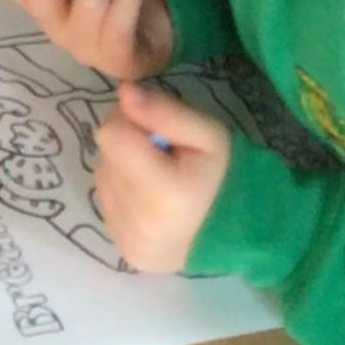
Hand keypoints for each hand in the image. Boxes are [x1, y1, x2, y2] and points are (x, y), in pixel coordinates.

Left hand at [93, 82, 228, 272]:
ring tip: (158, 176)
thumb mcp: (209, 135)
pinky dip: (124, 193)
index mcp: (165, 194)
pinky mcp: (126, 252)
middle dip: (129, 143)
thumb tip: (124, 91)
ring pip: (103, 176)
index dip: (131, 121)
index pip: (111, 133)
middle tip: (162, 154)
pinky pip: (107, 203)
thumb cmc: (226, 176)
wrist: (241, 234)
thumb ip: (165, 110)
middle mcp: (141, 223)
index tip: (157, 129)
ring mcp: (130, 241)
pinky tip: (151, 198)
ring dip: (124, 167)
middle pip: (105, 153)